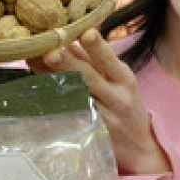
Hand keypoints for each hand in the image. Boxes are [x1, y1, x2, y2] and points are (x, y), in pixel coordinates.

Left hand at [29, 29, 167, 174]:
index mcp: (123, 78)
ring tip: (39, 72)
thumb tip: (67, 37)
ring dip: (57, 85)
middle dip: (70, 64)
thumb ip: (94, 60)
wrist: (140, 145)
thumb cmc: (124, 104)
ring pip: (78, 98)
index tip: (86, 33)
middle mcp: (116, 97)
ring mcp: (104, 117)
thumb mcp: (118, 80)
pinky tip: (40, 97)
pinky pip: (73, 118)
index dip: (98, 47)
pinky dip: (57, 106)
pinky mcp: (93, 134)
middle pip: (91, 78)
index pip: (109, 60)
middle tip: (51, 52)